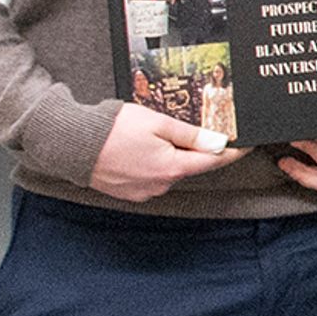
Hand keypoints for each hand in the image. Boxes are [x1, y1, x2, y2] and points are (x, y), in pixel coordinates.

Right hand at [92, 101, 236, 201]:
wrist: (71, 145)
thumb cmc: (111, 130)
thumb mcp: (157, 123)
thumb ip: (191, 134)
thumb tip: (218, 142)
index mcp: (171, 168)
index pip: (212, 162)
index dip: (231, 152)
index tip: (245, 145)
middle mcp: (160, 185)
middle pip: (190, 166)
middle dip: (194, 149)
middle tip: (190, 129)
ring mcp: (143, 191)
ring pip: (170, 171)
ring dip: (170, 156)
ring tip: (151, 135)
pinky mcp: (129, 192)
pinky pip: (151, 177)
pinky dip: (153, 164)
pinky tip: (139, 148)